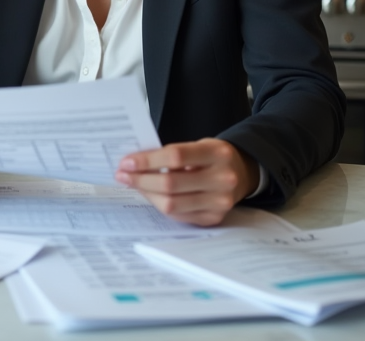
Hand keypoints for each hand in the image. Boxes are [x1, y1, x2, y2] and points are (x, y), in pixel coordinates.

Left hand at [114, 138, 258, 225]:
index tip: (127, 162)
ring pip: (172, 204)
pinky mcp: (213, 218)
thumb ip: (172, 153)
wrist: (241, 173)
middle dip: (141, 179)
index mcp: (217, 154)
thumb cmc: (212, 157)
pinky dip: (159, 204)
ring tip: (132, 184)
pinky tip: (150, 194)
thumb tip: (135, 163)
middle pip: (171, 184)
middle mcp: (223, 179)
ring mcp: (220, 202)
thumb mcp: (199, 145)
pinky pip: (177, 216)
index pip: (176, 156)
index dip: (148, 160)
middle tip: (122, 174)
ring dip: (146, 194)